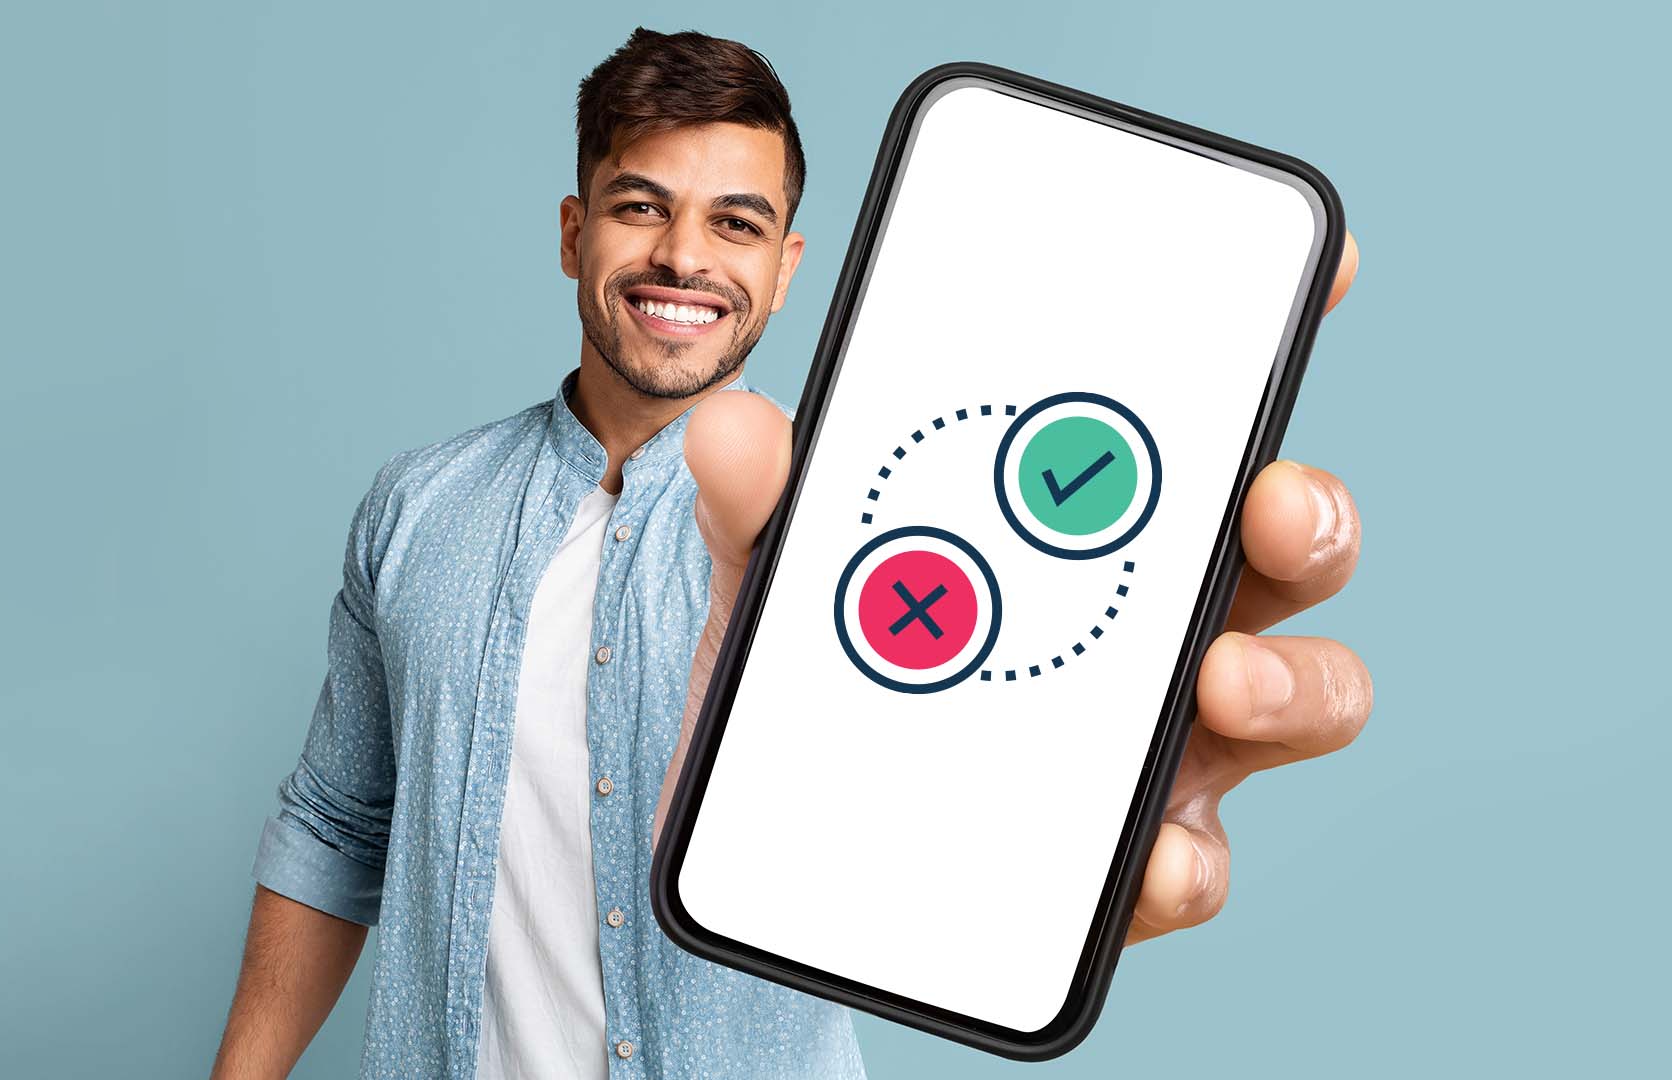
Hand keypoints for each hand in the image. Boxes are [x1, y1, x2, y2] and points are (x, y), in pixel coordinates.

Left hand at [653, 234, 1368, 951]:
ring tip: (1223, 679)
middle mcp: (1151, 622)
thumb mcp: (774, 578)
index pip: (1193, 424)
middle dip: (1309, 511)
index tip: (1321, 263)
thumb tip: (738, 429)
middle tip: (1272, 500)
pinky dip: (1188, 861)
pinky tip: (1151, 857)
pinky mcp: (1126, 867)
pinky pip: (1194, 862)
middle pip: (1284, 551)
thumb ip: (761, 506)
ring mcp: (1157, 743)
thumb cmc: (812, 678)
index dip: (1267, 338)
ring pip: (1294, 698)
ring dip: (1289, 682)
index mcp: (1083, 524)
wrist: (776, 846)